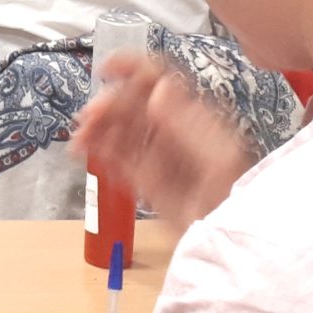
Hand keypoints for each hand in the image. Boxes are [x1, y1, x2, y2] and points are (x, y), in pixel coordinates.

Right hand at [69, 52, 253, 229]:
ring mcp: (157, 157)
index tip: (106, 69)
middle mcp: (172, 131)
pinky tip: (82, 150)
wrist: (230, 243)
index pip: (160, 81)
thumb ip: (185, 123)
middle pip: (133, 105)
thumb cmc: (232, 195)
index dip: (134, 69)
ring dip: (98, 127)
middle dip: (108, 103)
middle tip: (89, 116)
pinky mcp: (145, 182)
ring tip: (80, 137)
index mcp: (193, 117)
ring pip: (120, 131)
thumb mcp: (216, 155)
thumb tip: (157, 89)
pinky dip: (99, 151)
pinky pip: (117, 159)